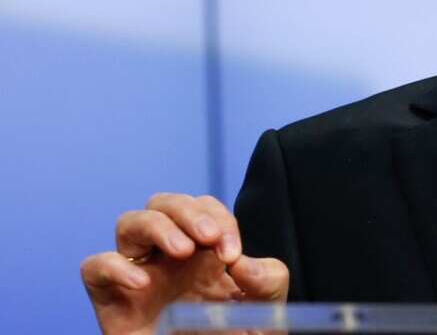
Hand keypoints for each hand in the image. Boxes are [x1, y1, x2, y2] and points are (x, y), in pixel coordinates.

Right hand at [81, 193, 288, 334]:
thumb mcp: (266, 309)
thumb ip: (266, 279)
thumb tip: (242, 261)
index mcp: (205, 250)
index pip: (204, 207)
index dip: (219, 219)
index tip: (232, 253)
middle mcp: (168, 257)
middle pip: (163, 203)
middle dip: (187, 211)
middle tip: (209, 238)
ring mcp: (140, 275)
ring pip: (129, 223)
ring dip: (156, 226)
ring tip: (182, 250)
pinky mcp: (112, 302)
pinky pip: (94, 267)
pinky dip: (113, 267)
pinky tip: (142, 283)